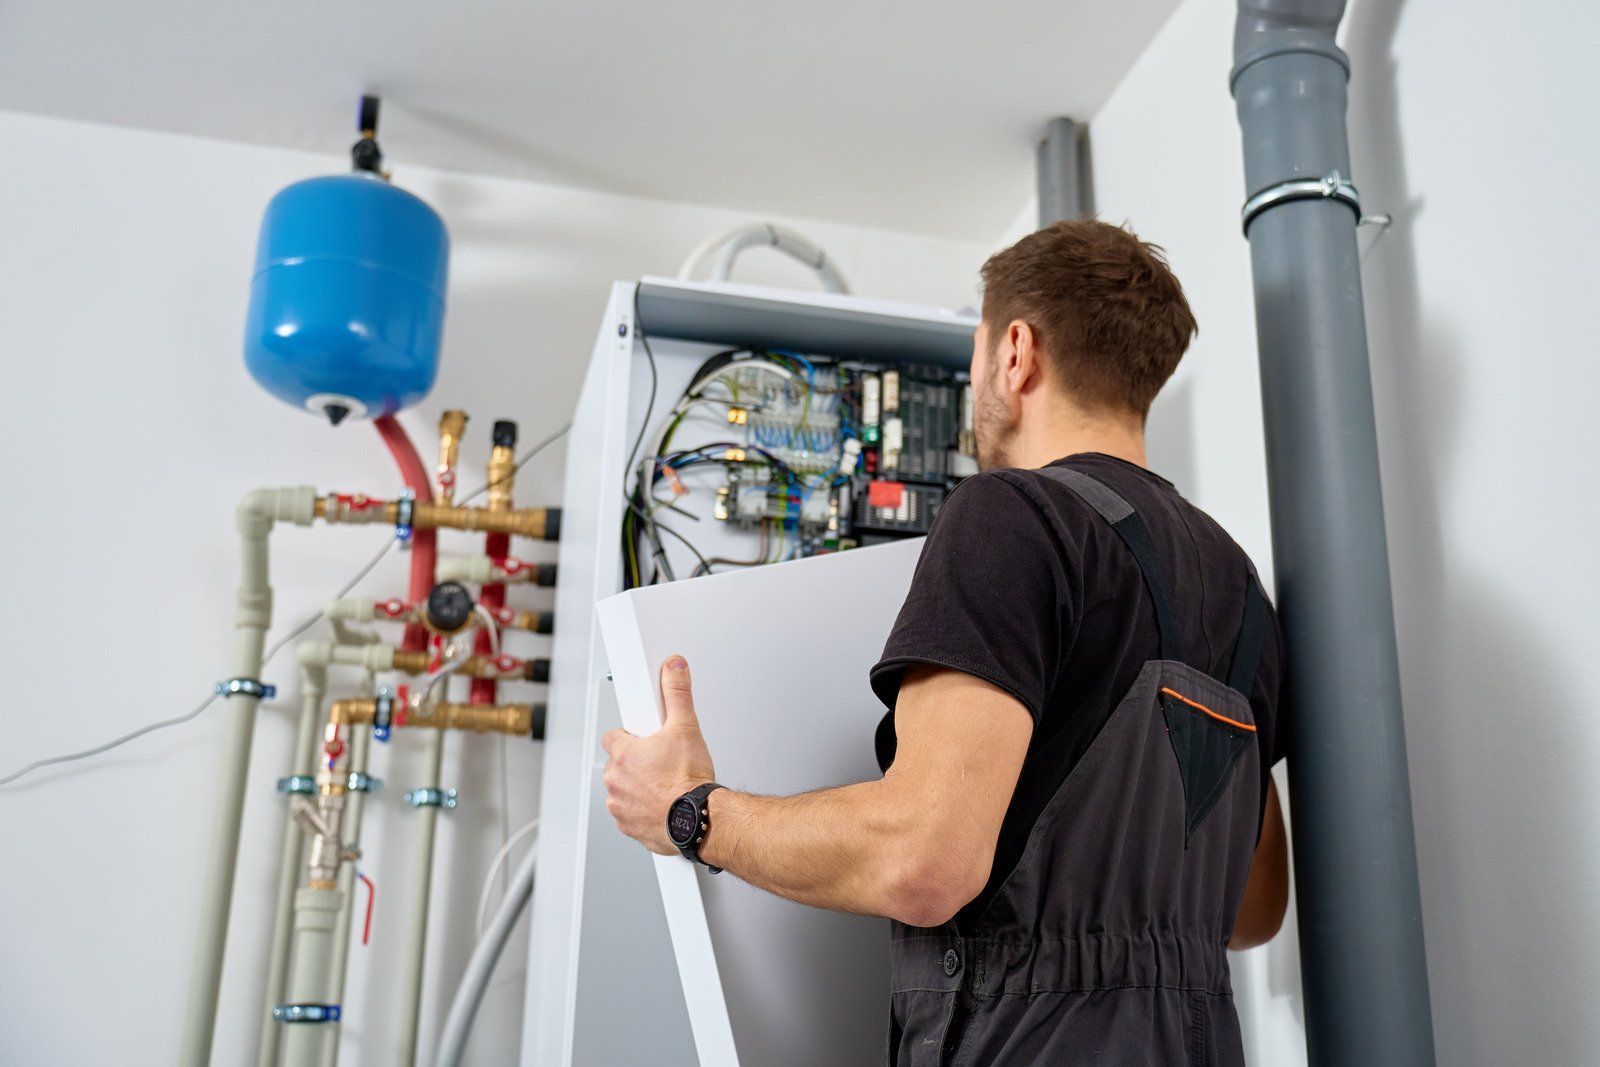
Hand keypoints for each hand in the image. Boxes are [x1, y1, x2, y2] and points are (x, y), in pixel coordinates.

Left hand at [602, 655, 716, 855]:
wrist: (699, 820)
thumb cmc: (688, 781)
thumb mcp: (686, 727)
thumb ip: (677, 693)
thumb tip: (674, 668)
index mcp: (623, 755)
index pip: (612, 738)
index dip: (628, 737)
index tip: (643, 739)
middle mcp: (616, 781)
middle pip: (617, 765)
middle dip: (635, 764)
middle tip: (660, 763)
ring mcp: (621, 806)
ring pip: (622, 791)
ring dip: (637, 788)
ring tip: (663, 785)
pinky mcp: (630, 827)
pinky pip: (630, 816)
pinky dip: (643, 811)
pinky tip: (663, 805)